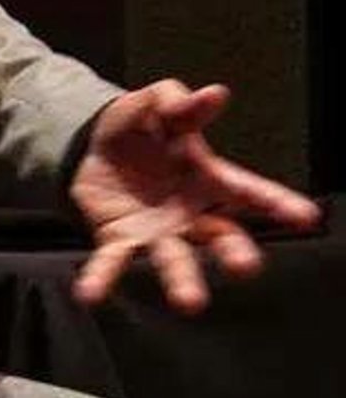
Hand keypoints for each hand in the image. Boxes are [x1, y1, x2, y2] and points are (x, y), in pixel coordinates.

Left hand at [70, 78, 320, 312]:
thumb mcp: (156, 102)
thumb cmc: (139, 127)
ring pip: (175, 260)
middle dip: (235, 252)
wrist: (90, 146)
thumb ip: (181, 102)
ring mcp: (156, 233)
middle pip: (222, 237)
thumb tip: (215, 94)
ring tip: (190, 303)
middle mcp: (191, 214)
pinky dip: (102, 280)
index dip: (279, 203)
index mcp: (208, 178)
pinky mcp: (119, 241)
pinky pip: (112, 263)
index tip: (307, 217)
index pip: (250, 191)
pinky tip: (89, 295)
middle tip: (247, 267)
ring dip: (182, 280)